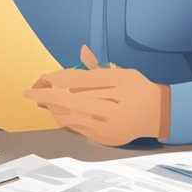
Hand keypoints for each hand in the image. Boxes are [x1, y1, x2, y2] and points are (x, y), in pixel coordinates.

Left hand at [24, 45, 170, 146]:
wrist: (158, 114)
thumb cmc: (137, 89)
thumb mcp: (120, 73)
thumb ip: (97, 67)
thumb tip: (82, 51)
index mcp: (110, 91)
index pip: (72, 84)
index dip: (50, 84)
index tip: (33, 85)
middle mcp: (106, 112)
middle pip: (66, 104)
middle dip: (46, 99)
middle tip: (33, 93)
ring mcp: (105, 129)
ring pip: (68, 120)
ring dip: (54, 110)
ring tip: (48, 101)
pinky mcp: (104, 139)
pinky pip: (77, 130)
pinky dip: (66, 120)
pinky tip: (63, 113)